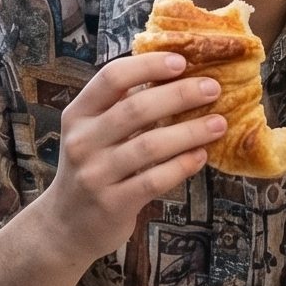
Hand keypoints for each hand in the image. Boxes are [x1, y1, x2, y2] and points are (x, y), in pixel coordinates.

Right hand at [29, 52, 225, 264]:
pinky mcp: (112, 203)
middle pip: (135, 108)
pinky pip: (154, 180)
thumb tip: (175, 73)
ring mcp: (95, 174)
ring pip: (150, 145)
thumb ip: (122, 106)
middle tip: (213, 88)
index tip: (182, 61)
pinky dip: (182, 166)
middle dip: (180, 95)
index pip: (112, 77)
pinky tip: (201, 156)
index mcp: (78, 114)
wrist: (66, 224)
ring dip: (190, 131)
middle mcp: (83, 141)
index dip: (148, 65)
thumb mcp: (93, 132)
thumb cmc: (91, 168)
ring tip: (218, 123)